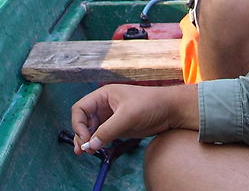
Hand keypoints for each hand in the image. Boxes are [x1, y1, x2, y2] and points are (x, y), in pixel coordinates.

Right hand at [70, 83, 198, 154]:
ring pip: (91, 130)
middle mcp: (104, 105)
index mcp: (104, 95)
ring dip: (86, 141)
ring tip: (85, 153)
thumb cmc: (150, 104)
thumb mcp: (128, 116)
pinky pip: (101, 136)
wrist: (170, 110)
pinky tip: (95, 150)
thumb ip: (108, 130)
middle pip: (83, 120)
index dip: (78, 123)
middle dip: (80, 134)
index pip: (80, 108)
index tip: (85, 138)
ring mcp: (110, 117)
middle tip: (81, 150)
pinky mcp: (118, 127)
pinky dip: (96, 143)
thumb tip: (90, 145)